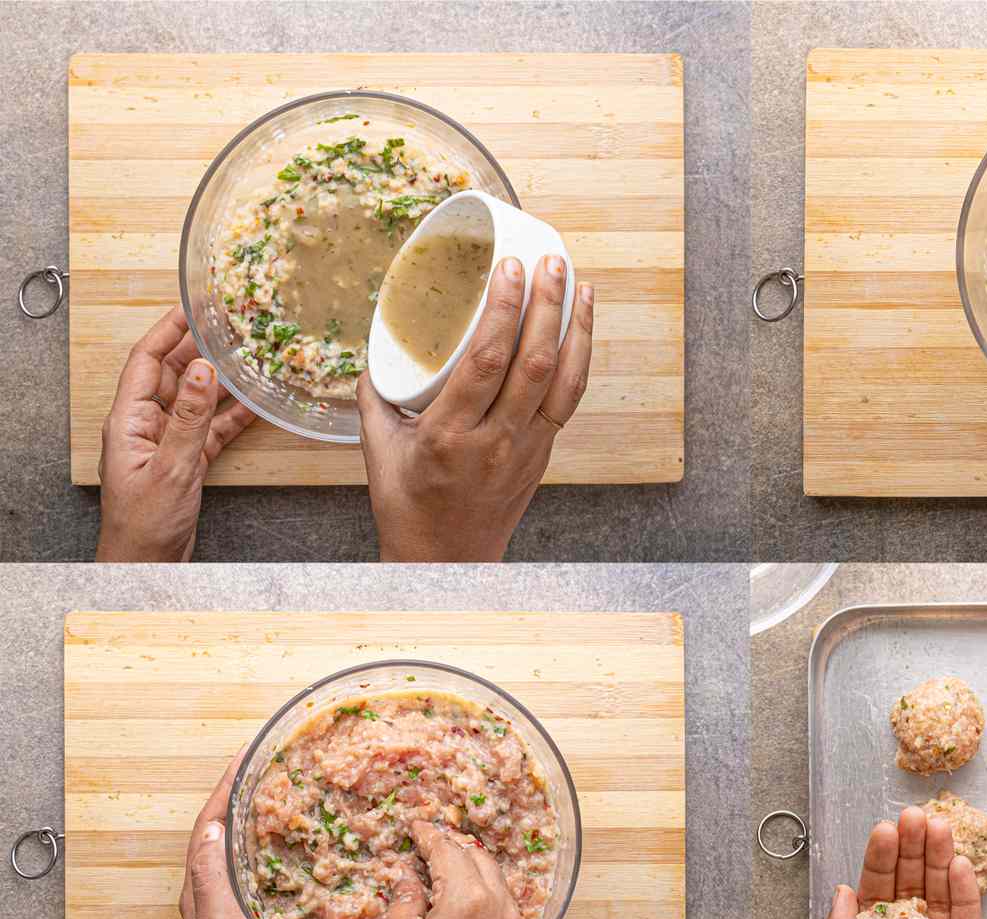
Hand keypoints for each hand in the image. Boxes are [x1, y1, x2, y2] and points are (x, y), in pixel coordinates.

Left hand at [97, 306, 255, 560]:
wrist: (147, 562)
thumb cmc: (145, 522)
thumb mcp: (172, 466)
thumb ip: (190, 418)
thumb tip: (204, 371)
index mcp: (129, 419)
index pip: (147, 361)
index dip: (168, 331)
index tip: (192, 308)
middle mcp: (146, 425)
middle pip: (174, 375)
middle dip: (199, 349)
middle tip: (229, 327)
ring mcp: (167, 442)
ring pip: (198, 400)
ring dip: (222, 381)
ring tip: (248, 358)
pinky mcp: (187, 460)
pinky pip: (212, 428)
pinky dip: (233, 416)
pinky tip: (255, 404)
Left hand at [160, 745, 300, 918]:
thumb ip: (211, 880)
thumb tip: (214, 826)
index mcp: (203, 892)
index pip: (209, 828)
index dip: (225, 790)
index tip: (245, 757)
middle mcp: (220, 895)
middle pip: (231, 833)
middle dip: (248, 797)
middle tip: (277, 767)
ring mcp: (245, 908)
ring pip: (255, 851)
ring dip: (272, 821)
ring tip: (301, 794)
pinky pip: (279, 875)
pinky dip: (293, 852)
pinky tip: (319, 846)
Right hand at [358, 256, 593, 560]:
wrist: (447, 561)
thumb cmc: (408, 506)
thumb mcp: (378, 449)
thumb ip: (375, 394)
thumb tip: (376, 342)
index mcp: (448, 435)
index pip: (487, 362)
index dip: (504, 311)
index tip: (509, 268)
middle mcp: (495, 441)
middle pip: (534, 363)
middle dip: (547, 305)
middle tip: (550, 260)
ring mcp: (526, 449)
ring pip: (563, 380)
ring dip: (575, 327)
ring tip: (578, 282)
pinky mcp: (544, 453)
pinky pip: (569, 398)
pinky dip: (581, 357)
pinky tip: (582, 325)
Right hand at [368, 821, 525, 918]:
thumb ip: (402, 904)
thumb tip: (410, 880)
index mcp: (469, 903)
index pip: (450, 852)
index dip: (430, 835)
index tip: (417, 826)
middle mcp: (501, 910)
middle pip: (479, 860)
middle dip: (454, 847)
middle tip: (430, 842)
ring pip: (496, 881)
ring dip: (472, 868)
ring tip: (445, 866)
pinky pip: (504, 905)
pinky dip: (485, 892)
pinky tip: (464, 899)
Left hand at [814, 807, 986, 918]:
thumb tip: (842, 892)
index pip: (878, 891)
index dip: (881, 859)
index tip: (884, 828)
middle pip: (912, 885)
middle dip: (914, 848)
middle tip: (917, 815)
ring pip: (940, 897)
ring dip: (939, 860)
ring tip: (940, 827)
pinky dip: (965, 896)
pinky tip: (960, 867)